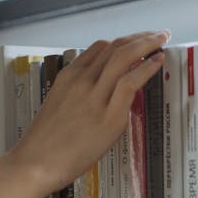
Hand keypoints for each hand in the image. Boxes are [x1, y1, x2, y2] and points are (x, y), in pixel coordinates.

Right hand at [0, 30, 166, 197]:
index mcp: (66, 77)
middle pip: (114, 48)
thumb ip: (77, 93)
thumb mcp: (57, 106)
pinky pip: (131, 81)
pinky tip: (157, 61)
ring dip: (148, 44)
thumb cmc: (44, 143)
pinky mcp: (109, 115)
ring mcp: (95, 97)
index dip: (121, 42)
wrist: (35, 163)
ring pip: (125, 57)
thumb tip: (100, 91)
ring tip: (162, 40)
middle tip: (156, 35)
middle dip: (139, 37)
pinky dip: (147, 67)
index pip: (98, 49)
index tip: (135, 41)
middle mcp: (81, 81)